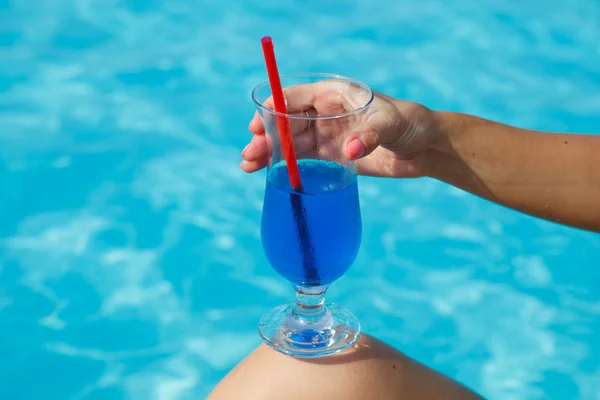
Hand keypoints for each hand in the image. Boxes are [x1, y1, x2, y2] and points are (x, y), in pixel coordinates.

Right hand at [241, 81, 439, 177]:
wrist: (423, 147)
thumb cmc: (409, 123)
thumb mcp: (391, 123)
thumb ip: (370, 134)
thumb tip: (350, 150)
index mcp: (334, 94)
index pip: (295, 98)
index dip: (274, 109)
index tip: (258, 124)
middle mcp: (324, 112)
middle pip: (286, 122)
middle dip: (266, 135)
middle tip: (250, 153)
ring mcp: (325, 135)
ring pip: (289, 142)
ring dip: (268, 152)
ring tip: (248, 166)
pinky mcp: (330, 156)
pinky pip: (300, 159)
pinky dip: (282, 165)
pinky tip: (266, 173)